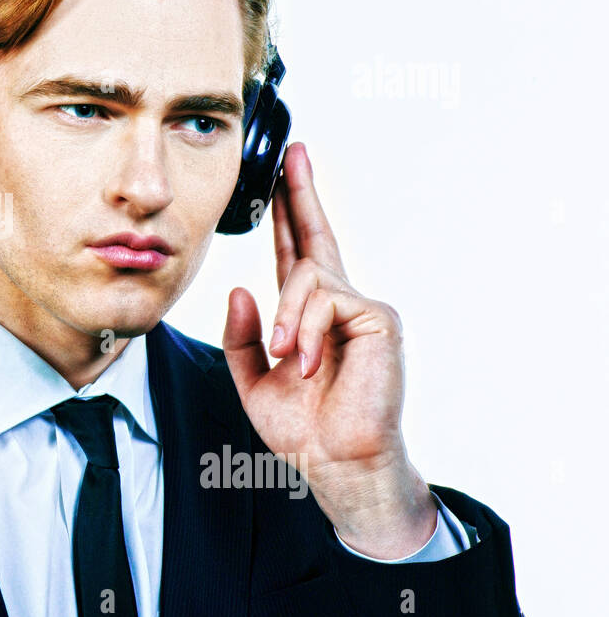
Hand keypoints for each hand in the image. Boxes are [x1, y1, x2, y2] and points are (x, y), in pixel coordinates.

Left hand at [221, 142, 436, 558]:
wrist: (337, 462)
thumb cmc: (304, 428)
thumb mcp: (253, 380)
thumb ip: (241, 336)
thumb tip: (239, 289)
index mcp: (308, 314)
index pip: (295, 252)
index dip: (289, 213)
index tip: (285, 171)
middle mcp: (337, 303)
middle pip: (315, 236)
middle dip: (301, 192)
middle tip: (293, 153)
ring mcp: (361, 308)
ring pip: (307, 279)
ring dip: (287, 320)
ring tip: (289, 360)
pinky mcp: (378, 319)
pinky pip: (326, 301)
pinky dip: (307, 332)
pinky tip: (310, 363)